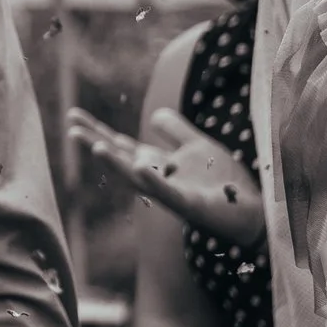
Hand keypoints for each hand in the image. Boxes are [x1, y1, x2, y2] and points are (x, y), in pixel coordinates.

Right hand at [68, 106, 265, 245]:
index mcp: (158, 164)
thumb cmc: (228, 184)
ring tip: (95, 147)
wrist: (255, 212)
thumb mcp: (198, 146)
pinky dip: (154, 180)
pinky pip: (168, 192)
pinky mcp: (190, 205)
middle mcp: (159, 179)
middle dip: (96, 144)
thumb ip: (176, 130)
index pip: (122, 145)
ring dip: (115, 163)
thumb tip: (153, 114)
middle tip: (71, 129)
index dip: (98, 130)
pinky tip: (141, 167)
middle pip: (121, 159)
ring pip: (137, 177)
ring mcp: (172, 193)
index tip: (73, 116)